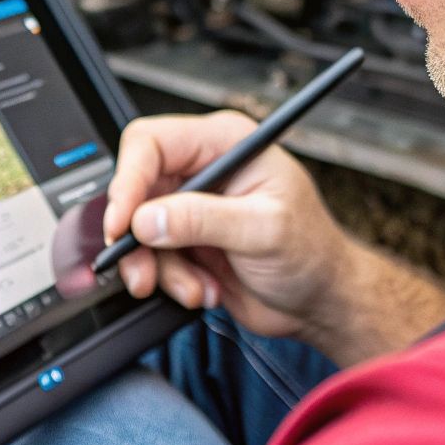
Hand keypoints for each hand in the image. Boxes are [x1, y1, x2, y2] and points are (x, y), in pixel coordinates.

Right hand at [105, 111, 355, 338]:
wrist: (322, 302)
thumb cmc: (312, 253)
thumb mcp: (263, 230)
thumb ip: (203, 220)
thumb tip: (148, 218)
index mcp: (225, 144)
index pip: (152, 143)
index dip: (129, 180)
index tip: (123, 222)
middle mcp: (203, 169)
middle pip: (137, 187)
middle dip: (136, 236)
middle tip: (141, 269)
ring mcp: (192, 206)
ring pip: (138, 229)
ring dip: (160, 268)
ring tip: (194, 288)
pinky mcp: (185, 240)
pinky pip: (152, 257)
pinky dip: (171, 281)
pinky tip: (205, 289)